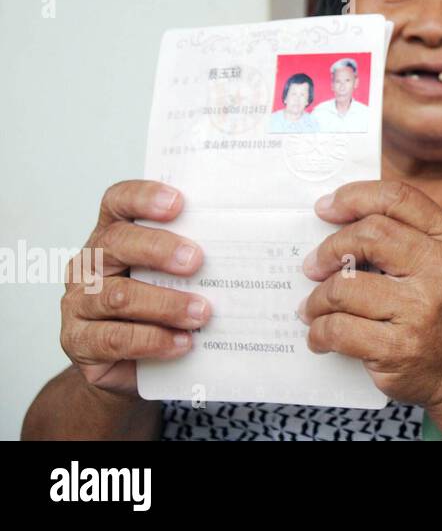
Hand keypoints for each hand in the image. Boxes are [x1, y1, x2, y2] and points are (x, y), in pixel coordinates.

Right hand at [60, 181, 209, 395]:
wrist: (134, 363)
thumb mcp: (173, 275)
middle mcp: (91, 264)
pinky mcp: (80, 341)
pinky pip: (115, 339)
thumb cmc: (158, 306)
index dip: (144, 198)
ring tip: (201, 313)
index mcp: (113, 235)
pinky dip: (153, 340)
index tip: (178, 203)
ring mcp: (79, 303)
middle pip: (117, 242)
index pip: (118, 202)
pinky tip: (182, 342)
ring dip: (165, 304)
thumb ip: (190, 256)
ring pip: (118, 295)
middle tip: (196, 261)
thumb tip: (241, 247)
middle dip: (159, 248)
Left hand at [298, 180, 441, 411]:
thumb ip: (404, 236)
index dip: (353, 197)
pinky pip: (338, 329)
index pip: (397, 199)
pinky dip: (319, 332)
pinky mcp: (399, 347)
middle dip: (329, 249)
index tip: (325, 207)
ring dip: (317, 298)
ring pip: (344, 286)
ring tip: (314, 308)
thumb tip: (338, 220)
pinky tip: (321, 335)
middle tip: (313, 266)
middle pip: (369, 235)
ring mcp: (421, 309)